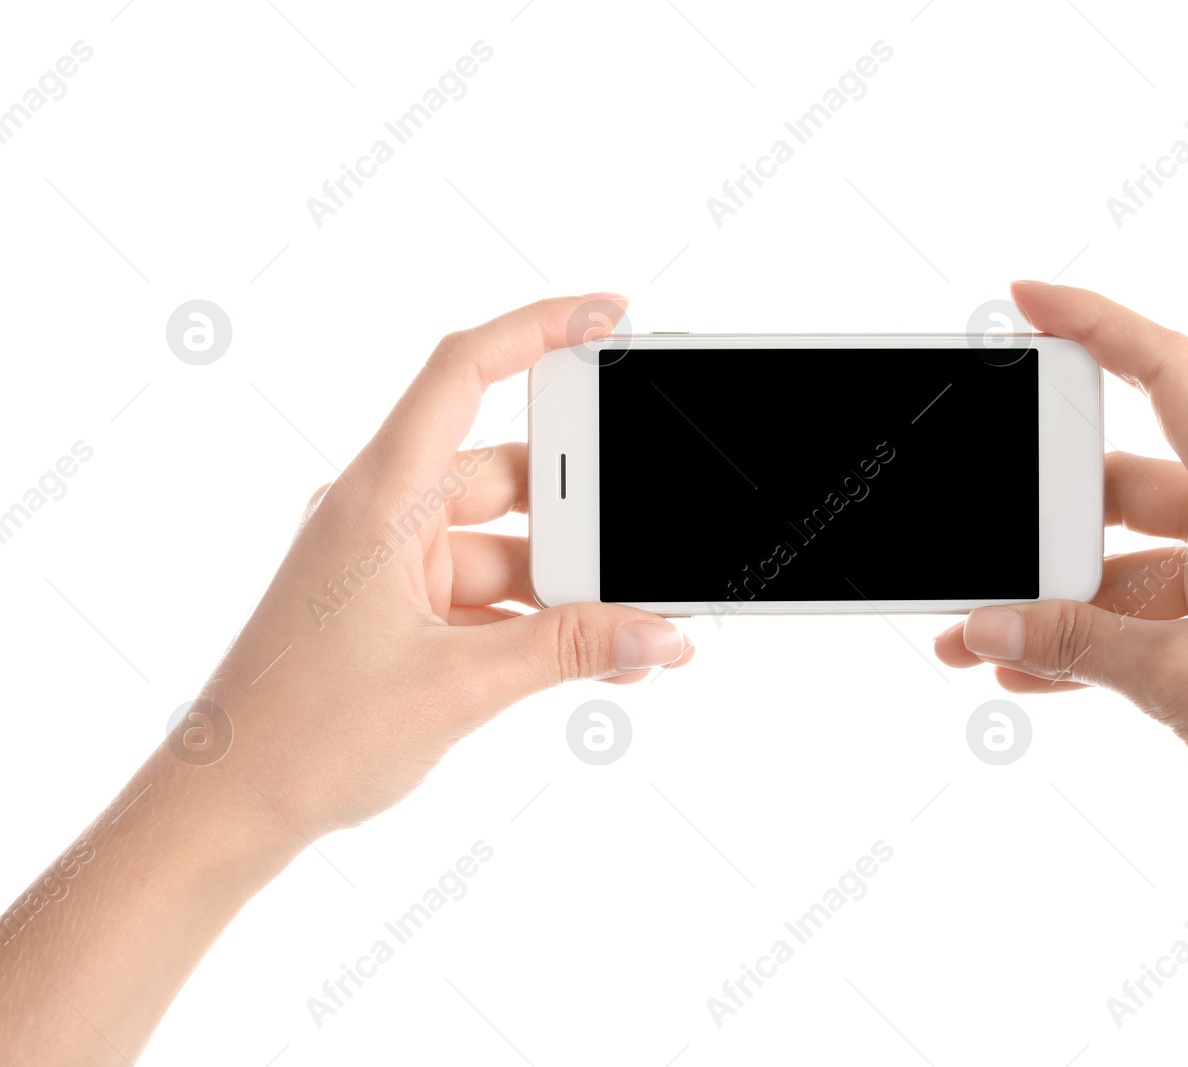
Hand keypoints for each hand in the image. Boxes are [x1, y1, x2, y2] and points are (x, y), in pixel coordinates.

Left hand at [194, 294, 693, 838]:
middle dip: (581, 512)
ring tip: (631, 625)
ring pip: (507, 545)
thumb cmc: (303, 736)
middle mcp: (383, 516)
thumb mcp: (460, 685)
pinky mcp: (400, 612)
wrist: (228, 809)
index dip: (539, 329)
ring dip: (568, 586)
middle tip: (642, 537)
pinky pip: (490, 595)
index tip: (610, 315)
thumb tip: (661, 632)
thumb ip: (571, 652)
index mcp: (377, 500)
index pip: (462, 374)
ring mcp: (391, 566)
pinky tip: (597, 657)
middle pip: (506, 474)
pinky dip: (540, 622)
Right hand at [935, 280, 1187, 825]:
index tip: (1026, 300)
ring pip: (1115, 560)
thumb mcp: (1177, 676)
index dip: (1095, 322)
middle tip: (978, 538)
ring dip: (1049, 599)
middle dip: (1036, 518)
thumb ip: (1072, 644)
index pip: (1167, 374)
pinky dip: (1079, 639)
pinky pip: (1132, 615)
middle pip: (1116, 482)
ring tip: (974, 630)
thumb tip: (985, 625)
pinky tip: (1019, 668)